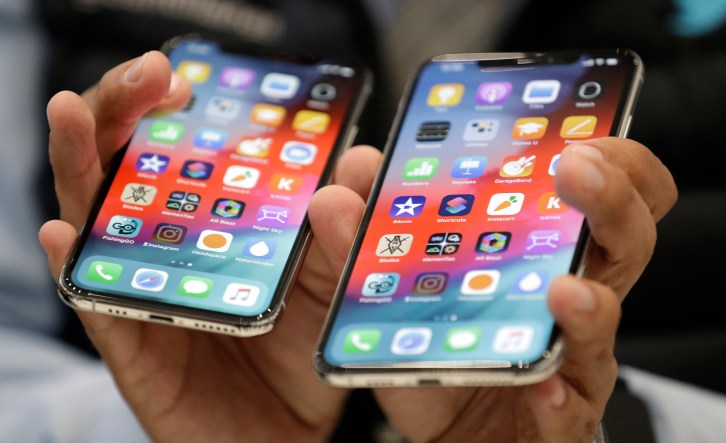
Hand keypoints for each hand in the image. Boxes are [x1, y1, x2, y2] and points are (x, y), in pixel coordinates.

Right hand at [39, 51, 381, 441]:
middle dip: (124, 113)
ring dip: (81, 166)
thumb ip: (341, 228)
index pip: (175, 150)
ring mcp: (141, 293)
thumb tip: (360, 160)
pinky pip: (97, 304)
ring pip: (94, 222)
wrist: (288, 434)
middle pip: (126, 169)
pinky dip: (76, 268)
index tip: (179, 74)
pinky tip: (67, 234)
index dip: (167, 106)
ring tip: (74, 117)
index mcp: (207, 224)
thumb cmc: (299, 352)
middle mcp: (164, 249)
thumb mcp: (329, 283)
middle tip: (144, 77)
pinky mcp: (134, 349)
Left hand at [369, 140, 676, 441]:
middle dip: (611, 198)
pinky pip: (571, 409)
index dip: (610, 157)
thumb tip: (340, 191)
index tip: (575, 132)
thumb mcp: (404, 290)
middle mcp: (576, 296)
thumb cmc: (450, 350)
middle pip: (627, 239)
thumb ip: (373, 240)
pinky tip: (542, 388)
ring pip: (606, 322)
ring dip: (588, 302)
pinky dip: (559, 399)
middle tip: (575, 170)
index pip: (608, 191)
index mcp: (548, 251)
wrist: (454, 431)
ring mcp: (574, 358)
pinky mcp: (561, 418)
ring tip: (562, 287)